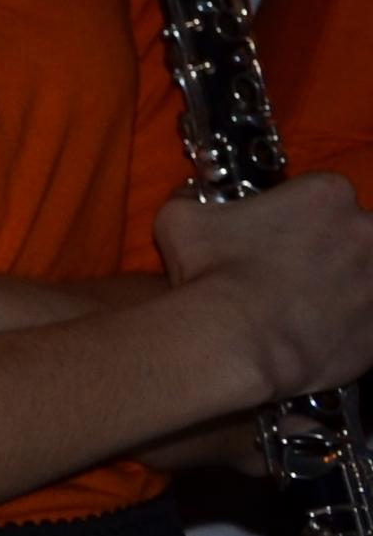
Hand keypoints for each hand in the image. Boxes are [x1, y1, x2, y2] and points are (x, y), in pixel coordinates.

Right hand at [155, 173, 372, 404]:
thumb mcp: (181, 220)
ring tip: (304, 305)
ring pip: (365, 277)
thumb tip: (188, 195)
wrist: (239, 342)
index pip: (323, 194)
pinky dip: (349, 325)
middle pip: (354, 233)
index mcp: (326, 193)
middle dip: (328, 250)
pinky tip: (314, 331)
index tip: (279, 233)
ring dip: (344, 286)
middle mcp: (366, 231)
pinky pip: (367, 319)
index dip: (298, 215)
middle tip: (291, 272)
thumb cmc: (214, 275)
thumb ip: (190, 198)